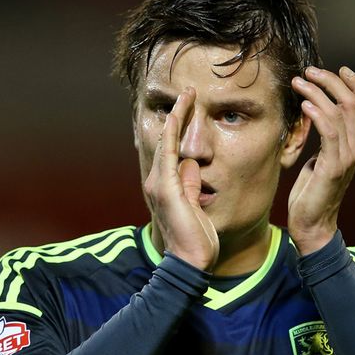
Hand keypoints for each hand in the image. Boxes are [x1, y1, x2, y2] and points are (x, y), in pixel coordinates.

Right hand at [143, 87, 218, 270]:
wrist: (189, 262)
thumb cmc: (196, 240)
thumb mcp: (197, 207)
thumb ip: (193, 186)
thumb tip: (193, 167)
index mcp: (165, 187)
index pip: (170, 150)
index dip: (178, 128)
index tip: (188, 108)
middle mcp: (157, 182)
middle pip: (166, 140)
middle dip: (177, 115)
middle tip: (187, 92)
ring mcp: (159, 184)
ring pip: (166, 142)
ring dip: (177, 116)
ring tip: (187, 95)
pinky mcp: (167, 188)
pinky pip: (169, 154)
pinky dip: (172, 133)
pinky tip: (177, 115)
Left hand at [288, 66, 354, 254]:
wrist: (313, 226)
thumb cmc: (313, 192)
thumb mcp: (321, 159)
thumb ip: (326, 139)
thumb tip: (315, 114)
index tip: (340, 69)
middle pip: (354, 102)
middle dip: (332, 82)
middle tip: (309, 72)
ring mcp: (347, 157)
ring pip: (340, 113)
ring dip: (318, 93)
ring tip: (299, 83)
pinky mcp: (333, 167)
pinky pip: (329, 133)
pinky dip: (318, 115)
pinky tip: (305, 105)